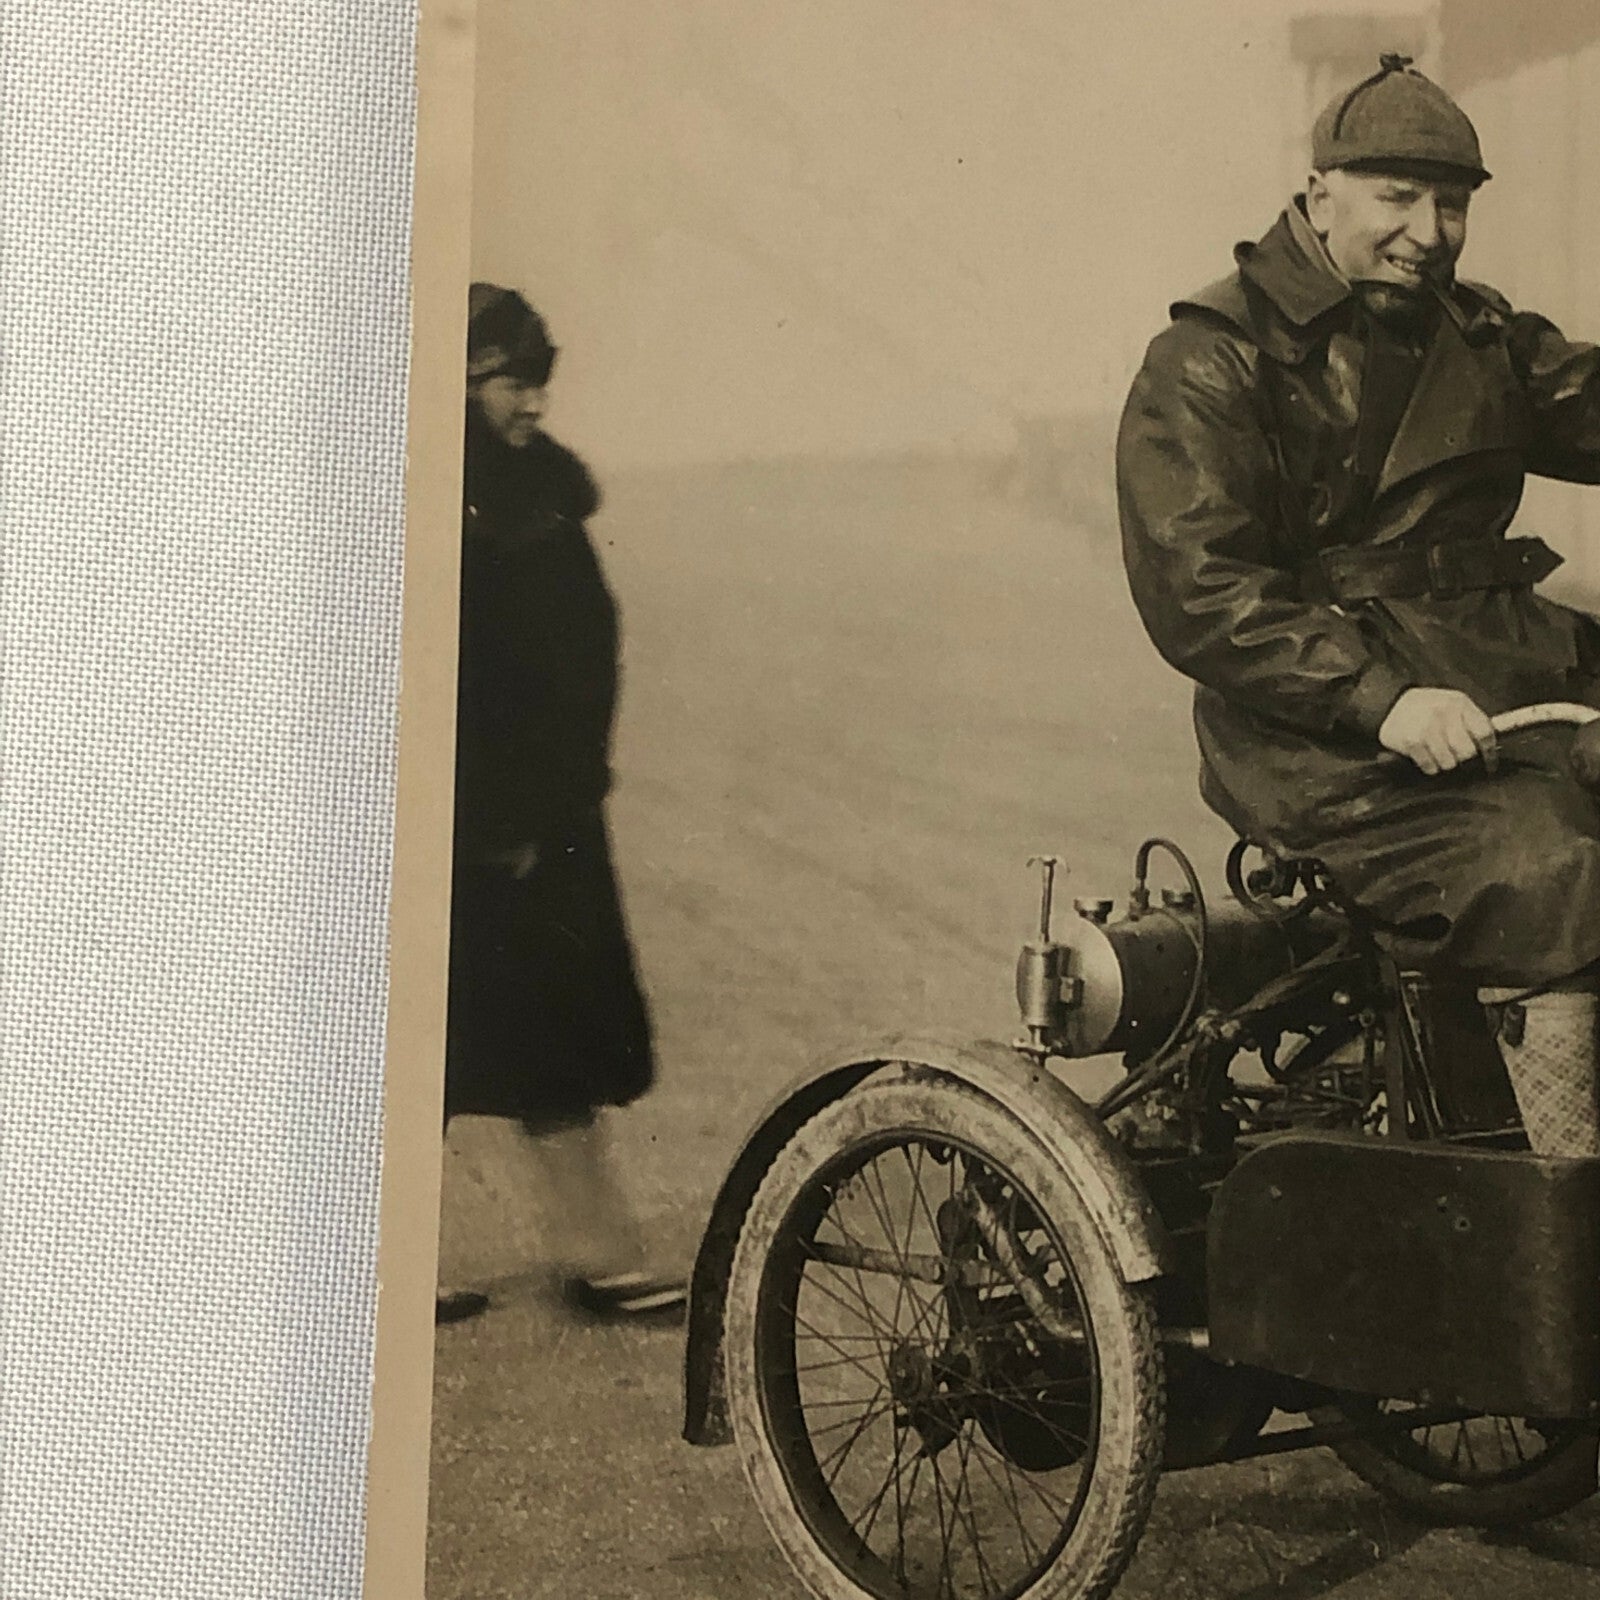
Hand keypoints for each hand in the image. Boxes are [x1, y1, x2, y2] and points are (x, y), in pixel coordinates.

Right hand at [1378, 687, 1497, 775]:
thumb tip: (1503, 734)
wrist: (1391, 704)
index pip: (1485, 733)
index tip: (1490, 763)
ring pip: (1449, 763)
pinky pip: (1431, 766)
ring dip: (1446, 763)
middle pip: (1468, 752)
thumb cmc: (1428, 707)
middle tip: (1457, 755)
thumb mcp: (1453, 705)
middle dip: (1464, 758)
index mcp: (1459, 703)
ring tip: (1439, 755)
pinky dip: (1430, 767)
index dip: (1490, 753)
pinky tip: (1427, 757)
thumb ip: (1474, 720)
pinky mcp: (1412, 742)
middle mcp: (1444, 714)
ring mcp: (1427, 728)